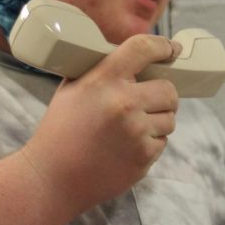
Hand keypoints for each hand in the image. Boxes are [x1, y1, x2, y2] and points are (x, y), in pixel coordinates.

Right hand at [20, 34, 181, 214]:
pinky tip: (127, 147)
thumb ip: (102, 71)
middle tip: (148, 101)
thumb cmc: (61, 131)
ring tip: (132, 128)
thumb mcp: (72, 89)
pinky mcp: (144, 155)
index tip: (172, 49)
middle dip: (162, 95)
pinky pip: (163, 141)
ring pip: (170, 117)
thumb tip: (134, 58)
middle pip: (168, 89)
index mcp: (103, 80)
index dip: (162, 46)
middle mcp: (124, 102)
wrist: (52, 178)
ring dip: (158, 121)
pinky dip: (150, 143)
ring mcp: (136, 131)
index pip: (143, 48)